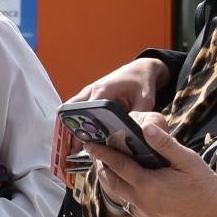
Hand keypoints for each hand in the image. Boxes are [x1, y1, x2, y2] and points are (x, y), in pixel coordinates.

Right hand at [55, 58, 170, 179]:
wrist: (140, 69)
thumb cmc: (142, 82)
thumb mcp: (146, 100)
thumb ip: (139, 117)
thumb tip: (131, 135)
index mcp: (105, 89)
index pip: (88, 108)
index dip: (85, 125)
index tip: (86, 141)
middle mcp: (92, 90)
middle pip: (72, 109)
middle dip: (72, 127)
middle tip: (75, 147)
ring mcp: (88, 92)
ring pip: (71, 109)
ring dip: (73, 125)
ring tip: (76, 147)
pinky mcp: (89, 97)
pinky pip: (77, 109)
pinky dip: (77, 121)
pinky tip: (82, 138)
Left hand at [87, 117, 216, 216]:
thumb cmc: (206, 189)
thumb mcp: (188, 161)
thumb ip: (165, 144)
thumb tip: (146, 127)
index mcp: (148, 185)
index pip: (118, 165)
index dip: (102, 153)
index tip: (90, 144)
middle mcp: (141, 202)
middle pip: (111, 182)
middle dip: (101, 166)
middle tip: (95, 152)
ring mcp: (144, 214)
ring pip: (119, 195)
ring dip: (110, 180)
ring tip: (108, 166)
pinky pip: (129, 205)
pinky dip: (123, 192)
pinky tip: (129, 184)